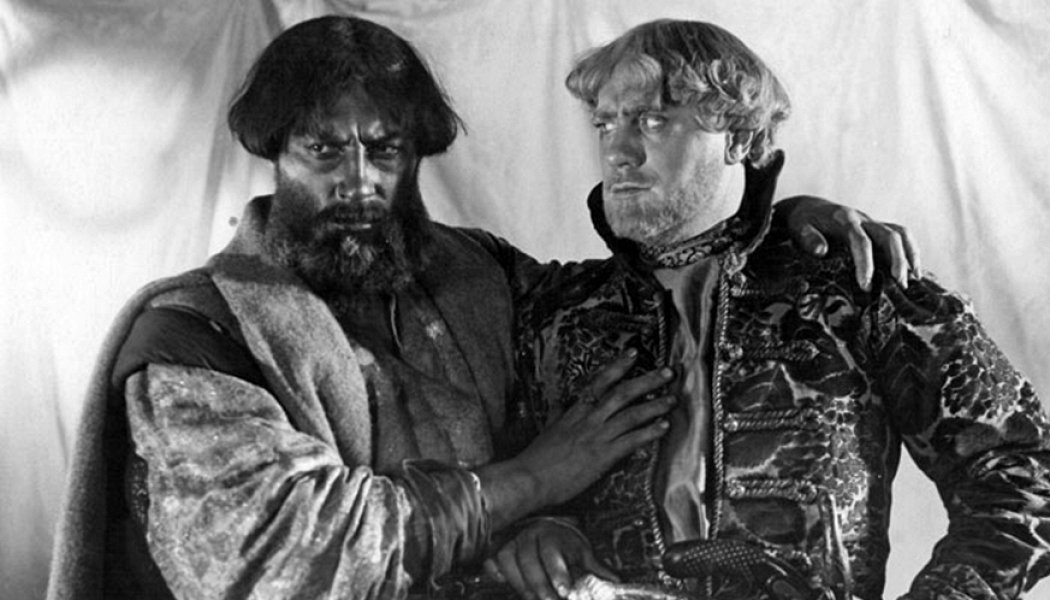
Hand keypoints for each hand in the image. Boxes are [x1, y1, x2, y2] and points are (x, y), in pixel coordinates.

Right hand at [477, 350, 674, 529]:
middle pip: (622, 393)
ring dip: (654, 405)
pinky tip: (663, 427)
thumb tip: (558, 404)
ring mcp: (597, 436)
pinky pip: (631, 440)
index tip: (633, 353)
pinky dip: (649, 433)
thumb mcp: (547, 430)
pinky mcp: (603, 455)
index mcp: (575, 412)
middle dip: (647, 381)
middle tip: (667, 372)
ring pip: (631, 414)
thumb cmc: (536, 458)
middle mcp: (588, 419)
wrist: (529, 478)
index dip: (618, 366)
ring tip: (672, 399)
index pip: (599, 382)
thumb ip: (557, 416)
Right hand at [484, 518, 617, 599]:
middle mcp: (530, 536)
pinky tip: (503, 582)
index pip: (552, 555)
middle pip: (530, 562)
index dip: (557, 574)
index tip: (564, 592)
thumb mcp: (582, 552)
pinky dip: (496, 572)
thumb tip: (616, 582)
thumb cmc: (565, 543)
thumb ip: (595, 568)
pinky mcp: (500, 549)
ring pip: (510, 562)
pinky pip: (493, 560)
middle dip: (539, 586)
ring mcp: (513, 541)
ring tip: (533, 599)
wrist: (547, 526)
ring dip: (520, 584)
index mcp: (552, 535)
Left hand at [775, 195, 920, 290]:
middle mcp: (862, 219)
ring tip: (912, 280)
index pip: (860, 240)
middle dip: (896, 260)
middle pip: (888, 235)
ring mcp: (872, 223)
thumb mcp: (798, 228)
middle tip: (898, 284)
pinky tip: (915, 272)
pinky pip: (900, 235)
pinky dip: (911, 251)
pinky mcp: (877, 229)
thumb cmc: (802, 222)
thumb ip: (808, 238)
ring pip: (899, 234)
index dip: (865, 262)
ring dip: (909, 256)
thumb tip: (822, 251)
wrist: (809, 208)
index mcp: (843, 219)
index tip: (865, 284)